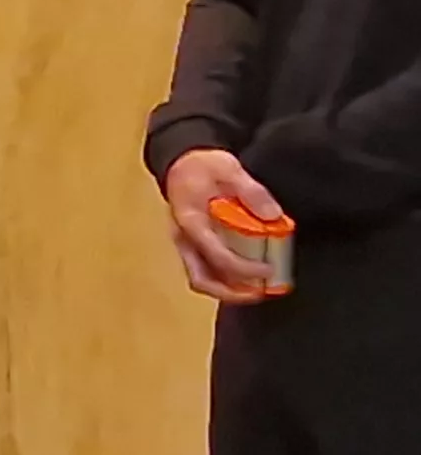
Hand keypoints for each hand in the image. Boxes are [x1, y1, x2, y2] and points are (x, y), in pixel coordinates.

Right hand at [161, 148, 287, 303]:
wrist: (181, 161)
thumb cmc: (202, 166)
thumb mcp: (228, 168)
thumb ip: (250, 191)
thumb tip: (272, 216)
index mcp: (190, 222)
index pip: (216, 255)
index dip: (244, 268)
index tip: (269, 269)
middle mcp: (183, 239)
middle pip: (201, 278)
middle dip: (231, 292)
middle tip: (260, 293)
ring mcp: (186, 244)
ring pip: (201, 279)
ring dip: (228, 290)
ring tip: (256, 291)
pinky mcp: (193, 245)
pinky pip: (206, 270)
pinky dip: (226, 280)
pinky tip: (246, 278)